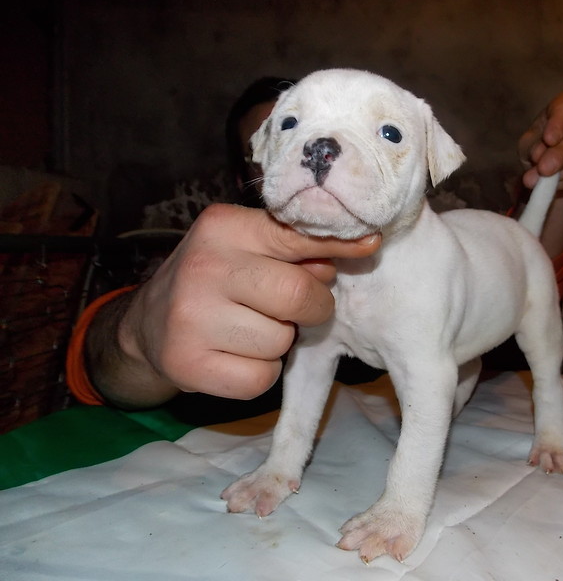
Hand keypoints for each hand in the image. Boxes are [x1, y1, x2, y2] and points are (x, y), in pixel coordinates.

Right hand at [109, 204, 380, 404]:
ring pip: (282, 341)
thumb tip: (361, 246)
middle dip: (314, 307)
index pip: (297, 236)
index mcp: (223, 228)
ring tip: (251, 327)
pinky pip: (262, 378)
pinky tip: (238, 353)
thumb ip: (297, 247)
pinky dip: (262, 372)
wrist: (148, 325)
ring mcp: (191, 318)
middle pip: (298, 296)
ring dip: (280, 341)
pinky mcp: (189, 365)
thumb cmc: (214, 279)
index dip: (340, 246)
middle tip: (298, 309)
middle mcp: (204, 268)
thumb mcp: (247, 246)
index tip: (370, 245)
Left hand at [518, 91, 562, 194]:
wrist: (550, 161)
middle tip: (544, 169)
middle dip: (561, 155)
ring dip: (559, 174)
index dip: (558, 126)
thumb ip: (532, 147)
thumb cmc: (538, 142)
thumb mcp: (528, 141)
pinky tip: (554, 184)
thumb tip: (539, 157)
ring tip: (539, 182)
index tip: (549, 138)